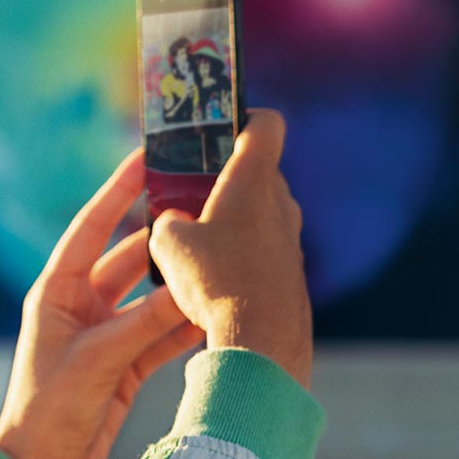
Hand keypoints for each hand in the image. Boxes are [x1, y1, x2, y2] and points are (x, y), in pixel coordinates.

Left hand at [0, 148, 205, 458]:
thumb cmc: (50, 411)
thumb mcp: (99, 360)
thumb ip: (144, 324)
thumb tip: (189, 288)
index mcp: (56, 292)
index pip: (91, 228)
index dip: (118, 191)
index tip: (146, 156)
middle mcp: (79, 306)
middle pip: (128, 258)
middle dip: (163, 236)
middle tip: (203, 207)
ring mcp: (103, 333)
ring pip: (150, 296)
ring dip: (180, 281)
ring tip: (220, 251)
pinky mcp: (123, 363)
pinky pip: (160, 333)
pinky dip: (184, 323)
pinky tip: (215, 307)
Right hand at [147, 108, 311, 388]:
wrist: (263, 341)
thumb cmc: (215, 282)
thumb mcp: (168, 246)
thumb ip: (166, 222)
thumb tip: (173, 224)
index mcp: (252, 179)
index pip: (266, 123)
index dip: (243, 117)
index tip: (219, 128)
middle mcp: (281, 202)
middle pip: (256, 171)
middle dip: (223, 179)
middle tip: (188, 195)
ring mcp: (291, 238)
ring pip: (260, 213)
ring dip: (232, 220)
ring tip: (197, 244)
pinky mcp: (292, 271)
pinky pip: (264, 248)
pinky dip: (242, 253)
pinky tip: (215, 280)